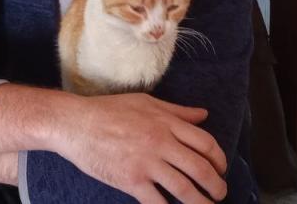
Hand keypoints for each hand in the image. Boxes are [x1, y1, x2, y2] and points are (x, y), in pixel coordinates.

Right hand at [53, 93, 227, 203]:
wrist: (75, 124)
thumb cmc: (108, 110)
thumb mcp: (147, 102)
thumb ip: (178, 111)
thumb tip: (204, 115)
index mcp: (166, 123)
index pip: (206, 143)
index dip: (219, 159)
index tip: (221, 168)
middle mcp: (161, 143)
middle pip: (200, 169)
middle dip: (216, 185)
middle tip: (220, 193)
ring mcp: (146, 163)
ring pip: (184, 189)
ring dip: (201, 203)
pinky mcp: (131, 181)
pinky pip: (157, 203)